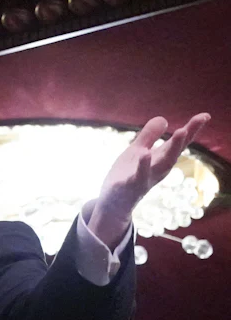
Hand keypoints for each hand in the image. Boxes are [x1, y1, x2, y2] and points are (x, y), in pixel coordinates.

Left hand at [90, 113, 209, 246]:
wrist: (112, 203)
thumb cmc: (127, 175)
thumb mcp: (137, 151)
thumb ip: (149, 136)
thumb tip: (164, 119)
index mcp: (160, 159)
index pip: (178, 143)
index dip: (191, 130)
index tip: (205, 116)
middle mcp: (158, 169)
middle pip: (174, 152)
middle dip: (185, 138)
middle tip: (197, 121)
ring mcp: (146, 178)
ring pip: (162, 164)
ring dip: (172, 149)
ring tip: (180, 131)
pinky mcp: (130, 186)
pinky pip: (139, 176)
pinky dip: (143, 165)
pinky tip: (144, 154)